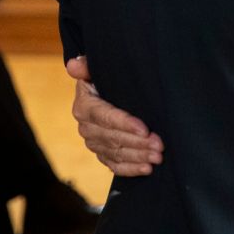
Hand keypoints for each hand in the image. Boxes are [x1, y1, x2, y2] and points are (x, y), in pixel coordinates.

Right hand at [67, 55, 163, 175]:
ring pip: (116, 154)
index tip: (145, 129)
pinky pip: (114, 166)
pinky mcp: (102, 155)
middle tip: (159, 145)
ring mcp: (93, 143)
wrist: (103, 94)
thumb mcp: (96, 69)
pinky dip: (131, 169)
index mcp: (84, 106)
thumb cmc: (104, 79)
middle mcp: (86, 127)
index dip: (124, 123)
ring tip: (158, 157)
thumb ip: (86, 66)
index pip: (105, 116)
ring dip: (138, 157)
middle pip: (113, 138)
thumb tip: (74, 64)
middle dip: (137, 143)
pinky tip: (147, 169)